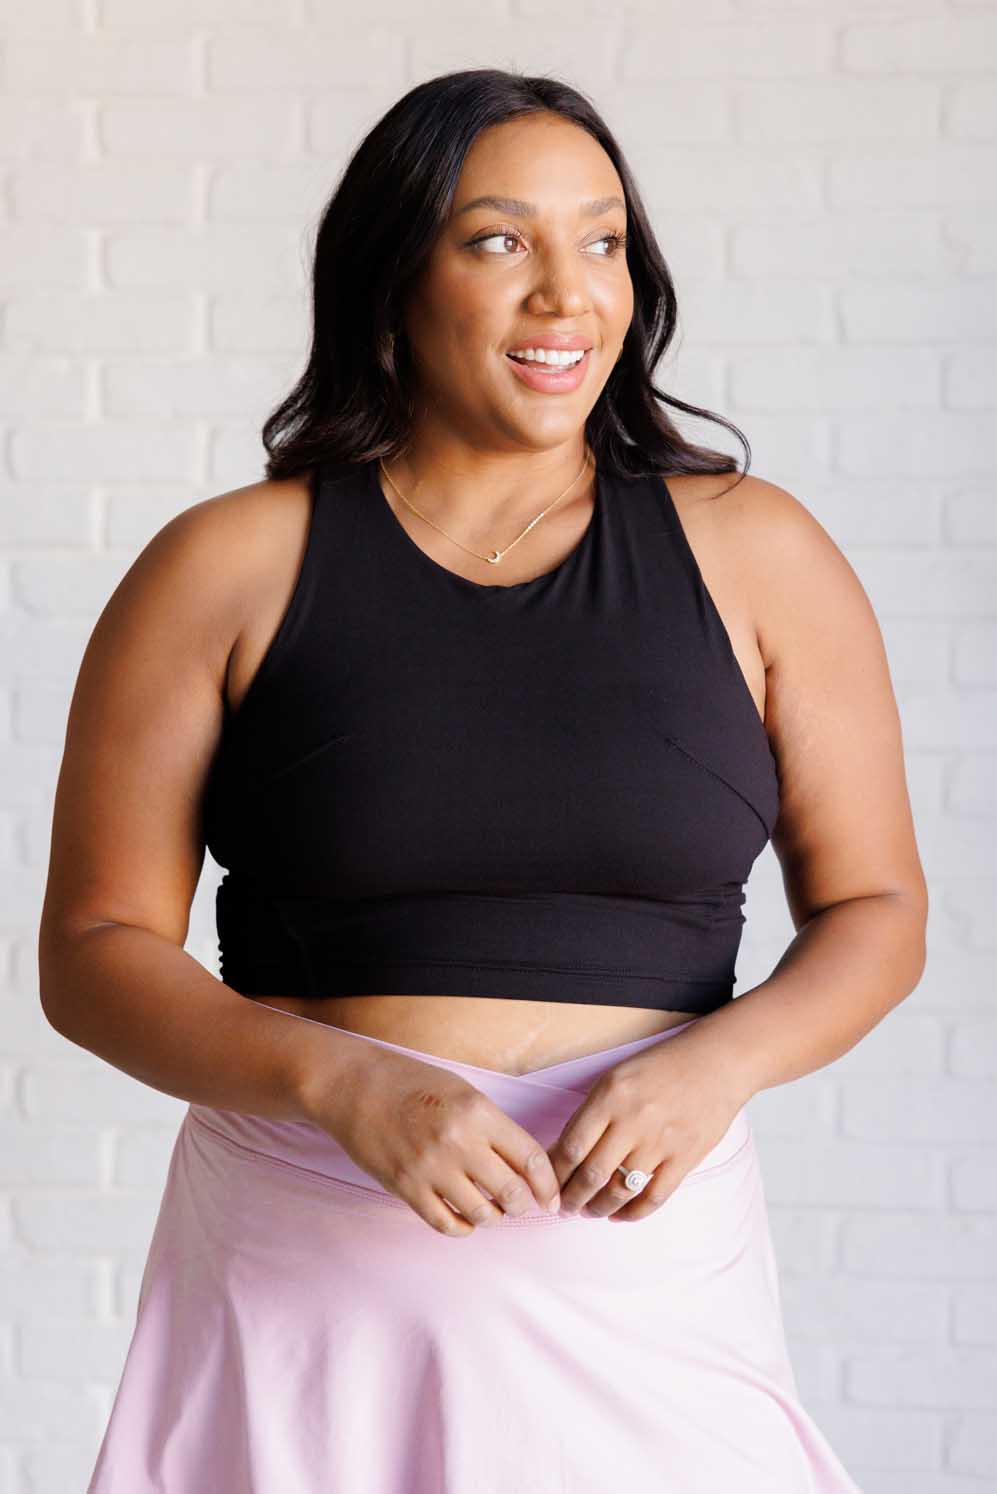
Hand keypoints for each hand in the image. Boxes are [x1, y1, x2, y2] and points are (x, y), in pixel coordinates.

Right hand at [304, 1039, 561, 1237]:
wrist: (356, 1087)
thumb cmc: (413, 1084)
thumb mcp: (464, 1092)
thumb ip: (494, 1127)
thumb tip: (526, 1166)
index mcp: (478, 1112)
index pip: (532, 1158)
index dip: (548, 1184)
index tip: (551, 1197)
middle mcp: (459, 1142)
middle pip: (512, 1193)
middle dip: (523, 1205)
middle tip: (521, 1205)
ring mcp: (430, 1168)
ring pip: (482, 1214)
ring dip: (493, 1217)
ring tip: (490, 1208)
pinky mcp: (406, 1188)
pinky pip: (446, 1224)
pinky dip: (463, 1228)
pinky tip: (464, 1218)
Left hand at [547, 1028, 747, 1222]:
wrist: (715, 1063)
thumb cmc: (660, 1067)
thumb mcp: (615, 1077)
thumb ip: (590, 1113)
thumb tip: (561, 1153)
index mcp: (610, 1096)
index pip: (571, 1147)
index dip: (555, 1174)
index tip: (549, 1185)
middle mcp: (633, 1120)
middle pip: (592, 1175)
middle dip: (572, 1198)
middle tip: (565, 1206)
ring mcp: (661, 1142)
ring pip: (620, 1191)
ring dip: (599, 1208)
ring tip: (590, 1211)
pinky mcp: (685, 1158)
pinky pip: (654, 1197)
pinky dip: (633, 1213)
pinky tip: (620, 1215)